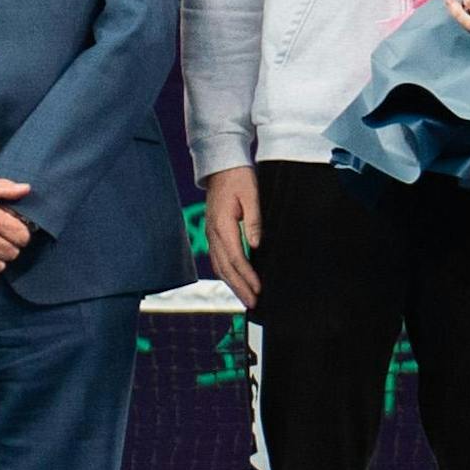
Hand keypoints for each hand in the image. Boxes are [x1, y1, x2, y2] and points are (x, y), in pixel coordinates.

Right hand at [202, 165, 262, 308]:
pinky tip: (234, 281)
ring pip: (219, 266)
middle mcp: (213, 233)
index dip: (247, 276)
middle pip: (225, 268)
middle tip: (252, 304)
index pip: (235, 258)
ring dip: (232, 284)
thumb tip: (256, 244)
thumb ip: (254, 220)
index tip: (258, 289)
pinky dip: (226, 273)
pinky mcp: (213, 233)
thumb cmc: (238, 177)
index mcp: (222, 225)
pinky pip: (218, 259)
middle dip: (239, 288)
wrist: (221, 165)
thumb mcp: (251, 195)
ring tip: (245, 298)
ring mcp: (211, 233)